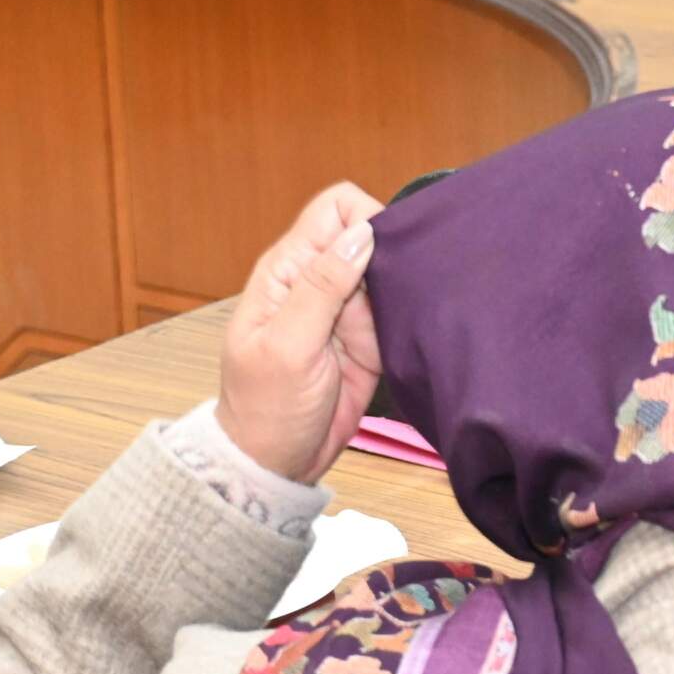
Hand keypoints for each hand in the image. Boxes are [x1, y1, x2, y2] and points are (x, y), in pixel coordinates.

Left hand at [216, 182, 384, 484]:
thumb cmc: (265, 409)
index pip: (333, 209)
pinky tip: (407, 334)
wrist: (275, 463)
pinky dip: (408, 315)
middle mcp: (319, 281)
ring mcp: (346, 310)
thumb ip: (323, 287)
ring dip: (402, 287)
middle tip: (394, 294)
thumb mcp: (289, 347)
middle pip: (368, 234)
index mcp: (288, 271)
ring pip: (390, 270)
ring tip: (400, 320)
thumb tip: (362, 233)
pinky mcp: (369, 337)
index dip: (363, 219)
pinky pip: (398, 308)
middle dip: (391, 253)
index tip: (380, 257)